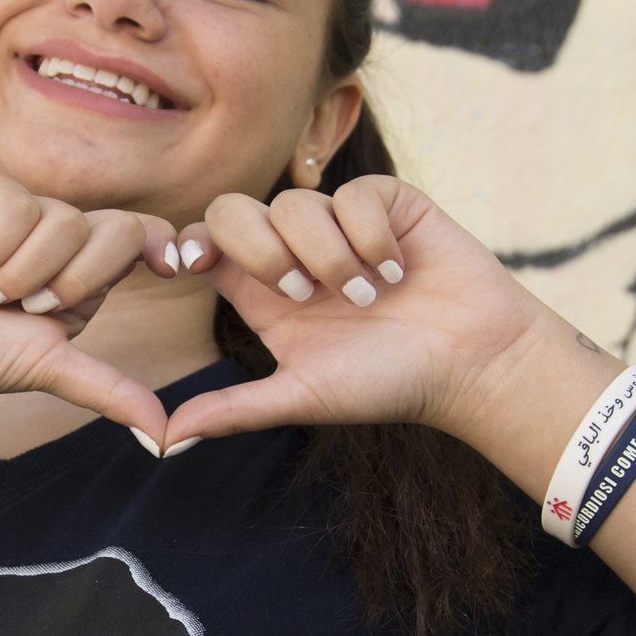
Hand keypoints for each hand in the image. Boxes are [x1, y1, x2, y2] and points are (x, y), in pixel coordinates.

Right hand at [0, 169, 180, 434]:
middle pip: (117, 230)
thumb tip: (167, 439)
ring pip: (66, 221)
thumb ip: (106, 388)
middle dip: (77, 280)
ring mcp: (18, 213)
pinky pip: (18, 205)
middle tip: (26, 309)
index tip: (170, 266)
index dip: (162, 246)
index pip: (141, 244)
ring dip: (21, 273)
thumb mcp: (41, 367)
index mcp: (79, 281)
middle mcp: (55, 243)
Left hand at [160, 175, 560, 448]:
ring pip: (296, 202)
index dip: (193, 243)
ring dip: (329, 255)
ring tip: (368, 298)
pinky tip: (398, 271)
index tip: (197, 264)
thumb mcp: (303, 395)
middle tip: (304, 295)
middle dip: (260, 248)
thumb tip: (163, 441)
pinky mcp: (386, 203)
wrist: (472, 363)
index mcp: (262, 290)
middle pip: (233, 209)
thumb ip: (234, 408)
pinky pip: (353, 194)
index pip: (204, 242)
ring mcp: (339, 222)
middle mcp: (293, 250)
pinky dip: (371, 236)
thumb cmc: (389, 383)